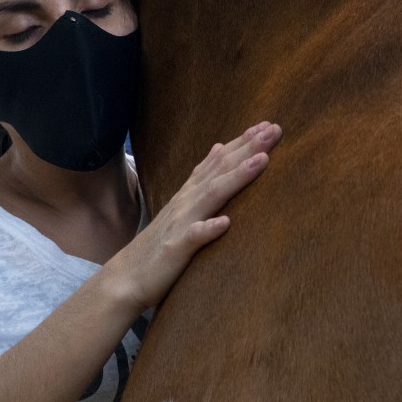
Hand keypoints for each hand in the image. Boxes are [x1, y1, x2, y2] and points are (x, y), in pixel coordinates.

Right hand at [110, 121, 281, 311]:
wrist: (127, 276)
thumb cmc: (162, 241)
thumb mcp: (183, 203)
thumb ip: (202, 177)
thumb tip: (220, 147)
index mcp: (191, 192)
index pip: (220, 160)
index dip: (243, 142)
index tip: (268, 125)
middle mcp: (187, 201)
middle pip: (221, 169)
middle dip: (248, 148)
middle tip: (273, 130)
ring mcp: (181, 223)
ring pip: (211, 195)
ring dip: (237, 177)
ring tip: (261, 161)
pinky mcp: (175, 249)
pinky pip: (193, 238)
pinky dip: (209, 229)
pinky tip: (225, 223)